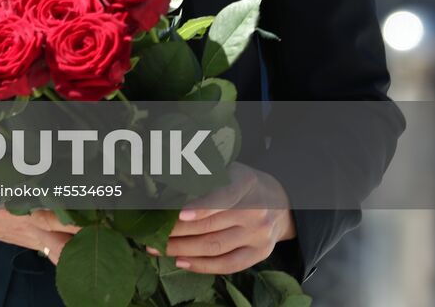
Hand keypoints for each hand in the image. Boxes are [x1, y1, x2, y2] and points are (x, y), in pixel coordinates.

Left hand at [147, 163, 295, 273]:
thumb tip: (169, 185)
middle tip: (153, 232)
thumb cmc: (242, 182)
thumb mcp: (228, 168)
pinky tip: (181, 261)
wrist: (280, 202)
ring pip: (215, 247)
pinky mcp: (259, 254)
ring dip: (183, 250)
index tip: (179, 213)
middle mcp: (256, 211)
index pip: (223, 197)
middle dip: (178, 231)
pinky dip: (202, 266)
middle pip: (212, 226)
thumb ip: (205, 176)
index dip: (201, 207)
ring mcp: (259, 236)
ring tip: (159, 248)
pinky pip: (228, 265)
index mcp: (246, 183)